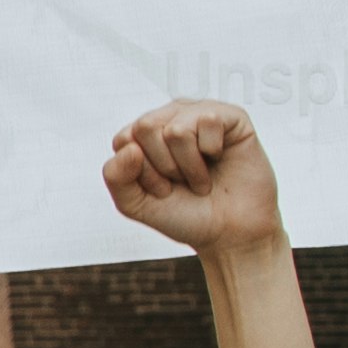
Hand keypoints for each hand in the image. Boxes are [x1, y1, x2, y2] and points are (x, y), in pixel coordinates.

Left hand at [101, 99, 281, 262]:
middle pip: (146, 127)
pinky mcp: (230, 116)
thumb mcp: (136, 204)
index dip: (141, 173)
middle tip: (182, 182)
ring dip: (190, 166)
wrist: (231, 234)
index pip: (124, 140)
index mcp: (143, 135)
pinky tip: (220, 160)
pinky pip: (209, 121)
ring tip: (202, 176)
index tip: (161, 189)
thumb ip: (116, 177)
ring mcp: (199, 114)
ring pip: (176, 129)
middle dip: (164, 167)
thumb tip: (130, 148)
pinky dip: (213, 151)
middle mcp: (170, 118)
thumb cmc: (186, 215)